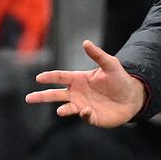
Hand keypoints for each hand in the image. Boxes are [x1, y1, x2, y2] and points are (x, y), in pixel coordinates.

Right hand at [24, 40, 146, 127]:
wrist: (132, 97)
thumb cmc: (119, 79)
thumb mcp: (110, 64)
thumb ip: (97, 54)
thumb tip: (85, 42)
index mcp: (79, 79)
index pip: (61, 77)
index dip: (50, 77)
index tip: (38, 78)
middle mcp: (77, 93)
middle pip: (56, 94)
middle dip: (42, 96)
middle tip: (28, 98)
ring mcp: (83, 105)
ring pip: (67, 108)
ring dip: (64, 109)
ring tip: (60, 111)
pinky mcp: (91, 117)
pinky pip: (84, 116)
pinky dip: (83, 115)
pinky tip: (86, 111)